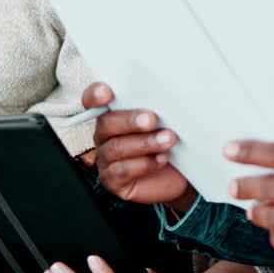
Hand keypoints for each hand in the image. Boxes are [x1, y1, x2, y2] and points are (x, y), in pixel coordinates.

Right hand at [85, 83, 192, 207]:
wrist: (179, 175)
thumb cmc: (172, 142)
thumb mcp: (169, 120)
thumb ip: (159, 107)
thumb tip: (166, 95)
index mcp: (114, 112)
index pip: (94, 100)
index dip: (96, 94)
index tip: (107, 92)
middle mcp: (106, 134)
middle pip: (107, 123)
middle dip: (130, 120)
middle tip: (152, 119)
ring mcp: (107, 158)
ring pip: (116, 147)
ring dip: (145, 142)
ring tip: (168, 140)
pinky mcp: (113, 180)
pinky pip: (121, 171)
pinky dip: (144, 164)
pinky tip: (161, 159)